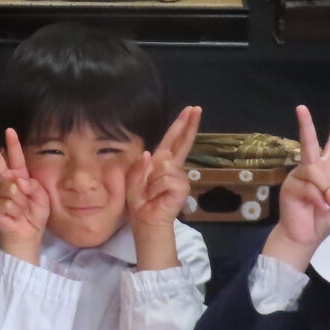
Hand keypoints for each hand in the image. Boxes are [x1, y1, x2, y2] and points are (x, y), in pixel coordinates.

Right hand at [0, 128, 50, 262]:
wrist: (27, 236)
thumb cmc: (34, 215)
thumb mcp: (41, 197)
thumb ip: (32, 186)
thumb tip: (16, 182)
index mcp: (18, 178)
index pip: (15, 159)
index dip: (13, 145)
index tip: (9, 130)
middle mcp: (4, 183)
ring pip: (11, 189)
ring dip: (21, 202)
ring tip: (22, 211)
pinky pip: (7, 203)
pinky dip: (15, 210)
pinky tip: (14, 216)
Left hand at [126, 105, 200, 235]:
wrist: (145, 221)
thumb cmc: (140, 202)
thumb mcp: (133, 180)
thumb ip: (140, 166)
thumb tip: (149, 154)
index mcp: (161, 162)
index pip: (173, 140)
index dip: (182, 125)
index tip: (191, 110)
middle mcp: (173, 167)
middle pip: (182, 143)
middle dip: (188, 125)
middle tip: (196, 108)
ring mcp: (179, 178)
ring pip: (164, 167)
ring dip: (152, 181)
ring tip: (150, 193)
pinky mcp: (182, 188)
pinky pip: (166, 179)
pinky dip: (156, 188)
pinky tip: (156, 197)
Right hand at [262, 106, 329, 267]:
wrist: (303, 237)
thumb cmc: (321, 221)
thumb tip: (329, 190)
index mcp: (324, 172)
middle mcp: (310, 171)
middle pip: (309, 144)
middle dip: (306, 125)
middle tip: (301, 107)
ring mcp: (298, 178)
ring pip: (314, 171)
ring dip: (322, 188)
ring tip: (324, 204)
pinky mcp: (290, 187)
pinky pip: (307, 186)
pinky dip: (316, 198)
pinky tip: (319, 207)